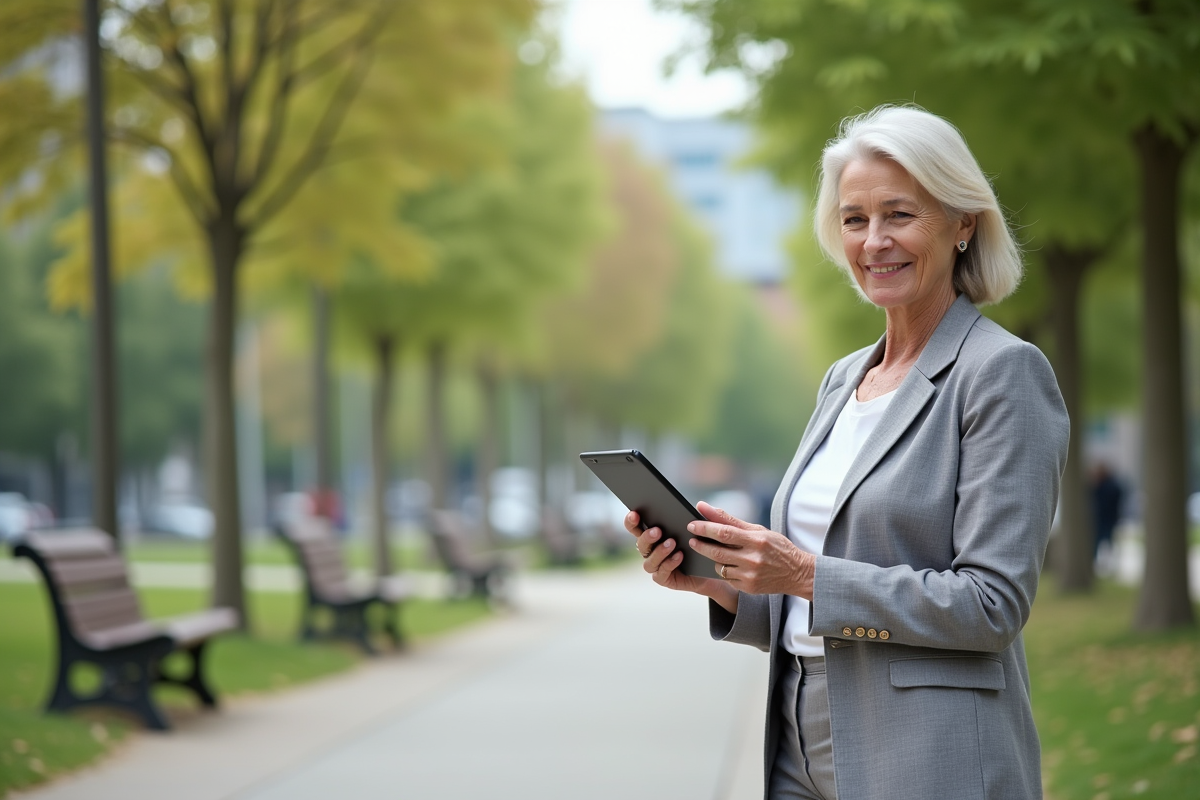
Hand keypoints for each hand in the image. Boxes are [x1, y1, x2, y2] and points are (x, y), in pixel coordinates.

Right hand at [625, 510, 738, 612]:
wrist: (713, 570)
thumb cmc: (703, 546)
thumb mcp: (701, 530)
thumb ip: (699, 518)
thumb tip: (699, 505)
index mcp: (653, 534)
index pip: (635, 526)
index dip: (631, 521)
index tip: (635, 513)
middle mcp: (651, 550)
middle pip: (640, 543)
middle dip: (647, 536)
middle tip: (658, 530)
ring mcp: (656, 566)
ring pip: (649, 560)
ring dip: (659, 551)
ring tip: (672, 543)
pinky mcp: (664, 579)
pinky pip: (661, 572)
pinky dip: (669, 563)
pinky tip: (679, 556)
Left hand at [686, 501, 814, 599]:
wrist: (797, 573)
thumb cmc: (776, 547)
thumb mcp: (758, 530)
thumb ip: (730, 520)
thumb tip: (703, 506)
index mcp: (756, 540)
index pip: (724, 532)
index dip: (705, 528)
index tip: (691, 524)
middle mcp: (753, 559)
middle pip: (717, 552)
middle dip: (701, 545)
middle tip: (691, 540)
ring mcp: (750, 575)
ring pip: (720, 566)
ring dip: (713, 558)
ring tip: (714, 552)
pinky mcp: (749, 587)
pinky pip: (727, 578)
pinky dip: (724, 570)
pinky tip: (728, 564)